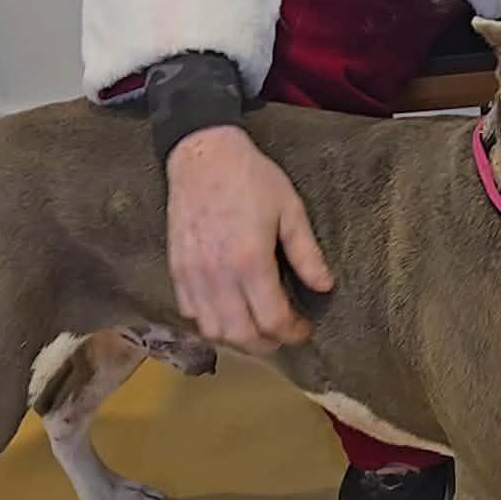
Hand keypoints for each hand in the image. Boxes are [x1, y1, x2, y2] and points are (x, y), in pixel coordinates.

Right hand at [166, 125, 331, 355]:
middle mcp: (218, 275)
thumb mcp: (290, 210)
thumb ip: (306, 253)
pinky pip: (189, 312)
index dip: (293, 332)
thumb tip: (324, 286)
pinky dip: (209, 322)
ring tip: (256, 328)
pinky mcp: (176, 268)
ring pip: (212, 330)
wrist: (203, 155)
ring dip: (236, 339)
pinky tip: (227, 312)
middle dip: (266, 344)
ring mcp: (192, 274)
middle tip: (283, 335)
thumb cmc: (251, 178)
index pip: (272, 319)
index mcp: (250, 261)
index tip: (304, 328)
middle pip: (241, 335)